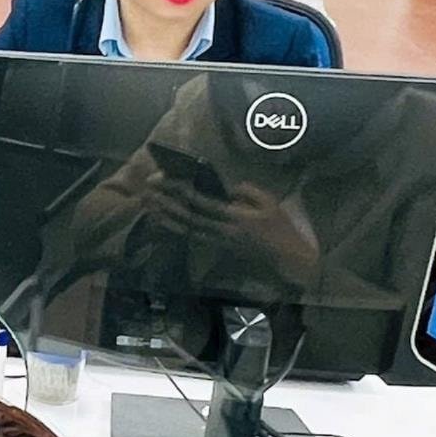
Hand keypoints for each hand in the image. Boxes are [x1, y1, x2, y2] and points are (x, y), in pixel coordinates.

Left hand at [154, 181, 320, 286]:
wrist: (286, 258)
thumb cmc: (281, 228)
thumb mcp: (270, 203)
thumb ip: (247, 192)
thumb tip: (228, 188)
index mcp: (235, 217)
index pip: (202, 201)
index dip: (181, 189)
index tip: (166, 178)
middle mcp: (222, 231)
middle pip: (188, 215)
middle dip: (166, 201)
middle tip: (149, 189)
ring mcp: (218, 242)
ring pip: (185, 228)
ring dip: (166, 215)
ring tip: (149, 203)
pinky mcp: (217, 248)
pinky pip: (191, 237)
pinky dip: (175, 229)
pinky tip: (163, 221)